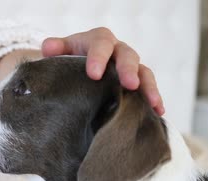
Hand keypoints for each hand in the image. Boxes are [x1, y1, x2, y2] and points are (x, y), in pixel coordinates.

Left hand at [41, 27, 164, 114]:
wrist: (76, 69)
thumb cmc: (68, 60)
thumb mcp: (60, 51)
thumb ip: (55, 48)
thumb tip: (48, 48)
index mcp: (98, 40)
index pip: (100, 44)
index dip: (98, 57)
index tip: (93, 74)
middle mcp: (118, 51)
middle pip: (127, 56)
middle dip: (129, 71)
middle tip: (130, 85)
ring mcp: (129, 67)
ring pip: (143, 73)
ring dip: (148, 87)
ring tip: (152, 103)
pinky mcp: (136, 83)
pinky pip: (148, 88)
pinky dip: (154, 100)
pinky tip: (159, 113)